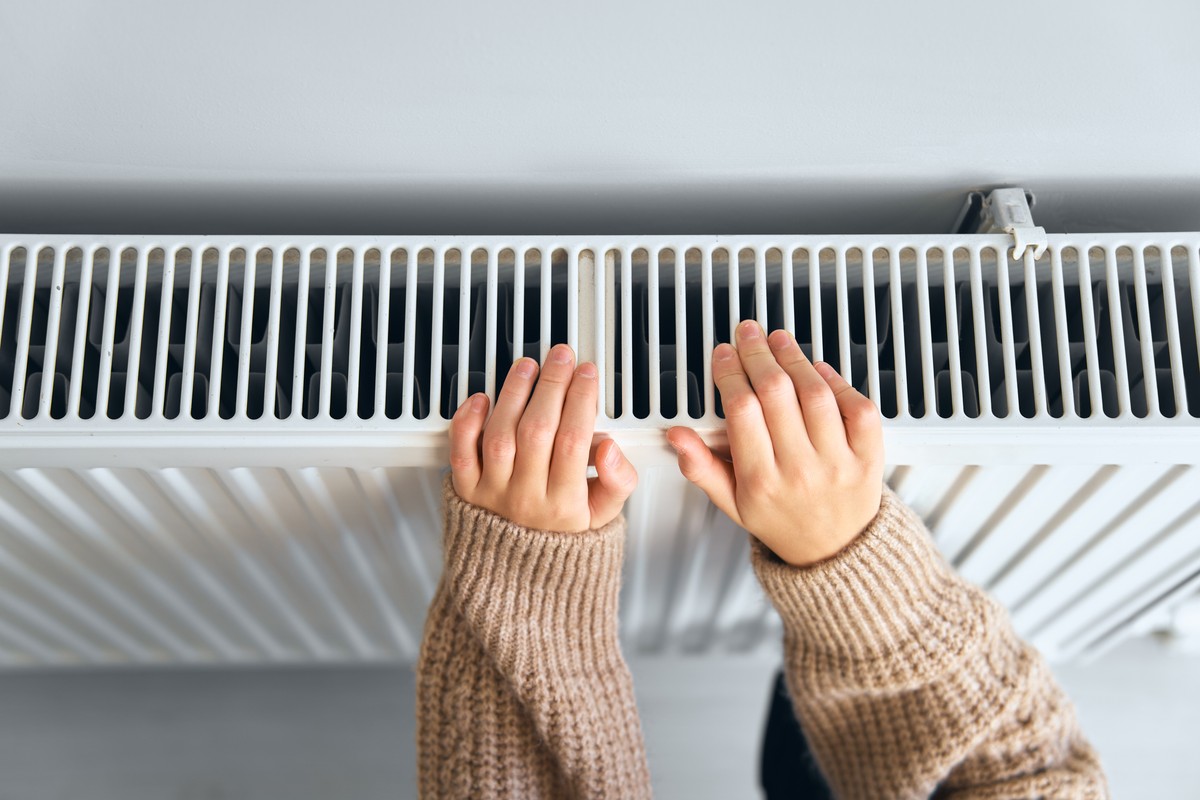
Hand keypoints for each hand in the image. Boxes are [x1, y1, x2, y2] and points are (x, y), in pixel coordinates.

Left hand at [448, 343, 637, 531]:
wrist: (519, 572)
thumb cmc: (563, 536)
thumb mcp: (604, 516)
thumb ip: (617, 482)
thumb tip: (610, 448)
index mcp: (564, 504)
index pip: (573, 440)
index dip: (580, 400)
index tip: (587, 375)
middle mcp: (526, 498)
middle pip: (537, 431)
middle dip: (552, 385)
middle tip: (561, 358)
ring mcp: (493, 493)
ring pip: (500, 435)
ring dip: (514, 393)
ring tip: (528, 366)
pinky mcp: (466, 489)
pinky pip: (461, 453)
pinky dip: (467, 422)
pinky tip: (481, 398)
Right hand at [666, 321, 884, 566]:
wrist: (835, 552)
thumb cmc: (781, 521)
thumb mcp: (731, 504)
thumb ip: (702, 467)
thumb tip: (677, 436)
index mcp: (761, 481)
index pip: (742, 411)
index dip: (730, 373)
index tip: (724, 355)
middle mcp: (800, 470)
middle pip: (777, 393)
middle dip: (758, 353)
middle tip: (749, 333)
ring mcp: (837, 462)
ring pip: (816, 394)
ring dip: (794, 358)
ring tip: (779, 341)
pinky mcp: (869, 457)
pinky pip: (857, 408)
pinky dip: (839, 382)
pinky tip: (819, 369)